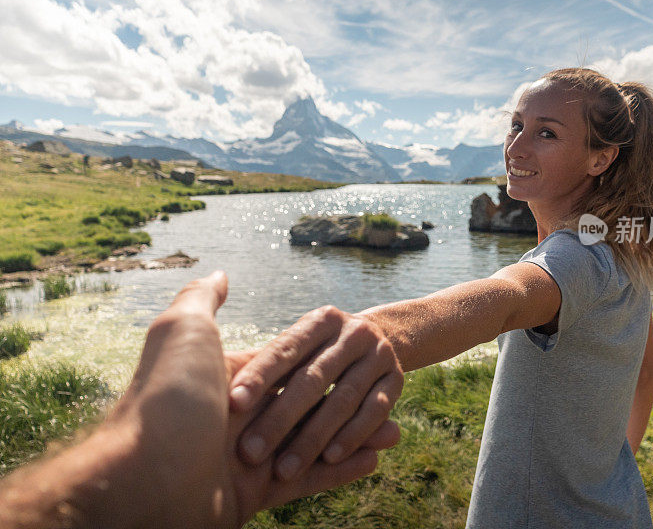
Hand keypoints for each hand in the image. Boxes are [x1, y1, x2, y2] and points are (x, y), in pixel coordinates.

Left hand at [118, 273, 400, 527]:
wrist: (144, 483)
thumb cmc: (167, 398)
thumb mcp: (181, 332)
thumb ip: (204, 298)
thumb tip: (221, 272)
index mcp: (234, 377)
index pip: (289, 362)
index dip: (321, 362)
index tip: (352, 355)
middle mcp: (245, 413)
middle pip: (312, 401)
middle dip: (344, 402)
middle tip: (384, 390)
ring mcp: (255, 453)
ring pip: (321, 438)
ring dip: (357, 435)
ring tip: (395, 431)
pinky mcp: (261, 492)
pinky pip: (317, 479)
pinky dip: (349, 467)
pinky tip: (378, 456)